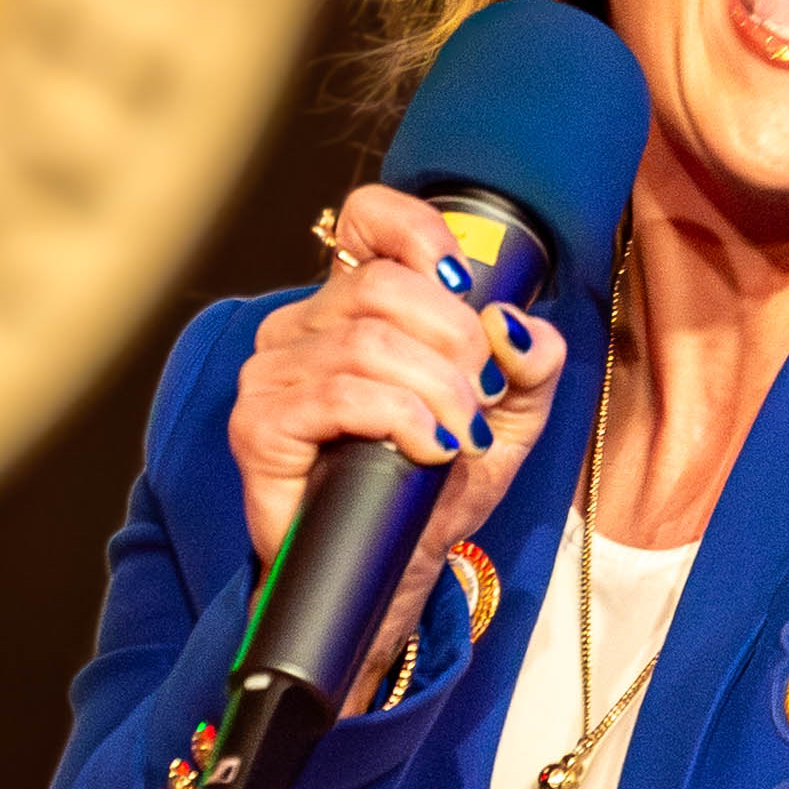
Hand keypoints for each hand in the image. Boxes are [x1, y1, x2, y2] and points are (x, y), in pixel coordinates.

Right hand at [231, 185, 574, 674]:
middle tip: (480, 399)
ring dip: (436, 391)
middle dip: (456, 342)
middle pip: (386, 286)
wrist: (389, 568)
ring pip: (368, 342)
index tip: (466, 287)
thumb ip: (529, 363)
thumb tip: (512, 324)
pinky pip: (337, 393)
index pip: (369, 219)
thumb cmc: (433, 487)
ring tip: (459, 436)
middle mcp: (304, 325)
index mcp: (356, 305)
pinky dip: (398, 417)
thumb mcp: (508, 418)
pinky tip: (427, 448)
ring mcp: (274, 372)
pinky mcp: (259, 424)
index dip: (421, 233)